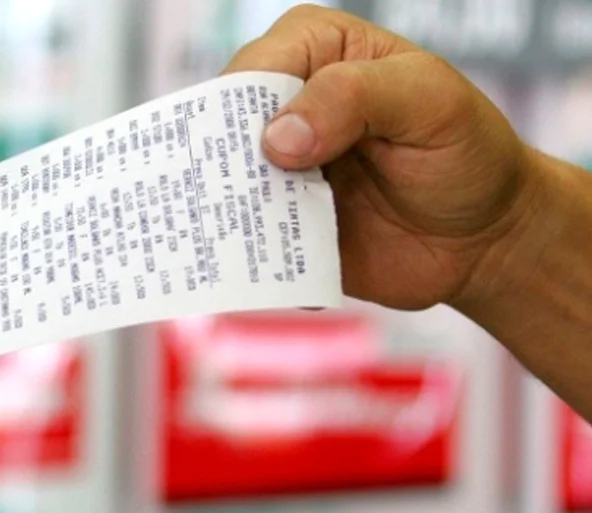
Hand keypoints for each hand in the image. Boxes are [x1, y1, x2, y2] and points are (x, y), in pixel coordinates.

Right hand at [224, 4, 543, 311]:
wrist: (483, 239)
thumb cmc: (466, 152)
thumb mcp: (430, 103)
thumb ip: (355, 97)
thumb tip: (277, 138)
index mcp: (314, 52)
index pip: (254, 68)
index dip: (249, 108)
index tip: (274, 151)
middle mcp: (284, 106)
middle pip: (221, 130)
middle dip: (223, 165)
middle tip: (242, 198)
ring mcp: (275, 170)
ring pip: (222, 187)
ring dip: (225, 215)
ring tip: (238, 239)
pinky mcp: (275, 223)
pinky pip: (241, 238)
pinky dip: (243, 255)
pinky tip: (257, 268)